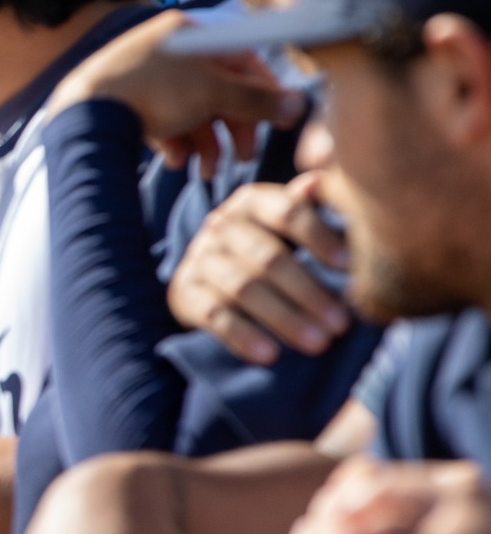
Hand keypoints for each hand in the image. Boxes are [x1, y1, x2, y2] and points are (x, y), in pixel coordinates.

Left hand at [47, 11, 305, 171]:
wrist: (84, 112)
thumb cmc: (153, 92)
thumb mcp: (213, 94)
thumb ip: (256, 100)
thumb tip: (298, 104)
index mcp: (190, 32)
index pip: (242, 60)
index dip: (265, 93)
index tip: (280, 122)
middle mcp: (166, 48)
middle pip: (216, 90)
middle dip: (232, 128)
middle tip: (244, 158)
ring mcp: (143, 75)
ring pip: (189, 110)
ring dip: (204, 144)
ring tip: (206, 172)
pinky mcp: (124, 102)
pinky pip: (161, 121)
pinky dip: (173, 142)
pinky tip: (174, 162)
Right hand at [168, 174, 351, 364]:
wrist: (209, 274)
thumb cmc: (267, 245)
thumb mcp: (288, 223)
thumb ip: (309, 206)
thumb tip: (320, 179)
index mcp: (252, 201)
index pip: (287, 213)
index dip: (320, 238)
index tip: (350, 268)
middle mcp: (220, 225)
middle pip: (268, 258)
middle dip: (308, 292)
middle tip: (342, 324)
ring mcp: (199, 259)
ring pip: (243, 289)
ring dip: (284, 318)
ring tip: (318, 344)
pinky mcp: (184, 292)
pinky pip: (214, 315)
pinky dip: (242, 336)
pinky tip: (270, 355)